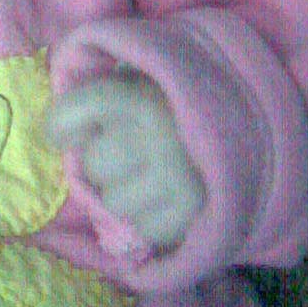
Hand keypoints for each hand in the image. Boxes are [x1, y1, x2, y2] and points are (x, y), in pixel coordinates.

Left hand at [48, 71, 204, 249]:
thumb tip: (56, 127)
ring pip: (114, 202)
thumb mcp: (143, 76)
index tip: (60, 133)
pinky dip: (148, 218)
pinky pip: (144, 230)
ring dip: (123, 193)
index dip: (59, 124)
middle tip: (123, 152)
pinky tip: (164, 198)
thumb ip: (104, 91)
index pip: (75, 110)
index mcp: (140, 95)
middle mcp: (156, 135)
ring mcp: (177, 177)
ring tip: (146, 176)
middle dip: (100, 160)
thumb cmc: (179, 99)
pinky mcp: (194, 212)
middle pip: (92, 165)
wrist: (251, 121)